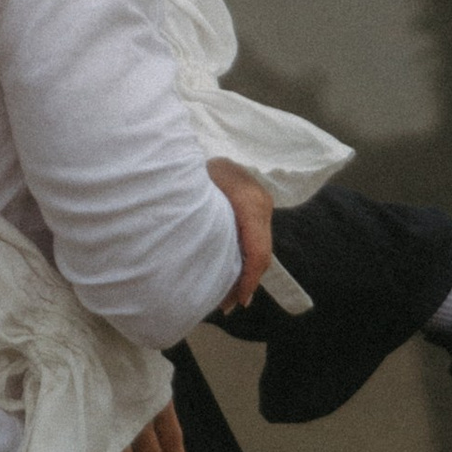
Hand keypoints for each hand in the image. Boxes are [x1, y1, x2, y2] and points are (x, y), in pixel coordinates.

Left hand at [205, 157, 274, 311]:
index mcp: (249, 202)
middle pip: (262, 252)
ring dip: (246, 272)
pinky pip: (255, 238)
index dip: (248, 279)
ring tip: (229, 297)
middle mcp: (261, 203)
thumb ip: (204, 224)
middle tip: (228, 306)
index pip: (258, 250)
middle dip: (246, 282)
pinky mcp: (256, 205)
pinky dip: (245, 258)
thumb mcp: (194, 193)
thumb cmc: (189, 169)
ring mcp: (262, 203)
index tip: (237, 301)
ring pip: (260, 247)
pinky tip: (233, 274)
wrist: (195, 145)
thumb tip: (206, 263)